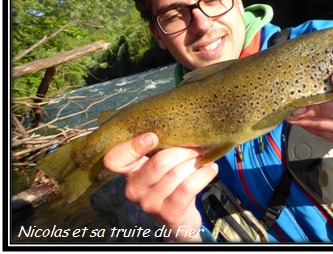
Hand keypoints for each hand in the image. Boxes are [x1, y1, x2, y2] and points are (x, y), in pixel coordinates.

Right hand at [103, 133, 218, 241]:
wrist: (178, 217)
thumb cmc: (168, 182)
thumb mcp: (157, 165)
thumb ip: (160, 148)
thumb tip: (181, 122)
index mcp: (129, 171)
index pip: (115, 160)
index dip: (132, 146)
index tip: (153, 136)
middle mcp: (134, 188)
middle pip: (159, 162)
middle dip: (183, 150)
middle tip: (196, 146)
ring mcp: (150, 203)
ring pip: (177, 174)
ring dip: (195, 162)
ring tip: (204, 157)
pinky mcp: (169, 213)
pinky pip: (189, 187)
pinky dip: (204, 174)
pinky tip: (210, 169)